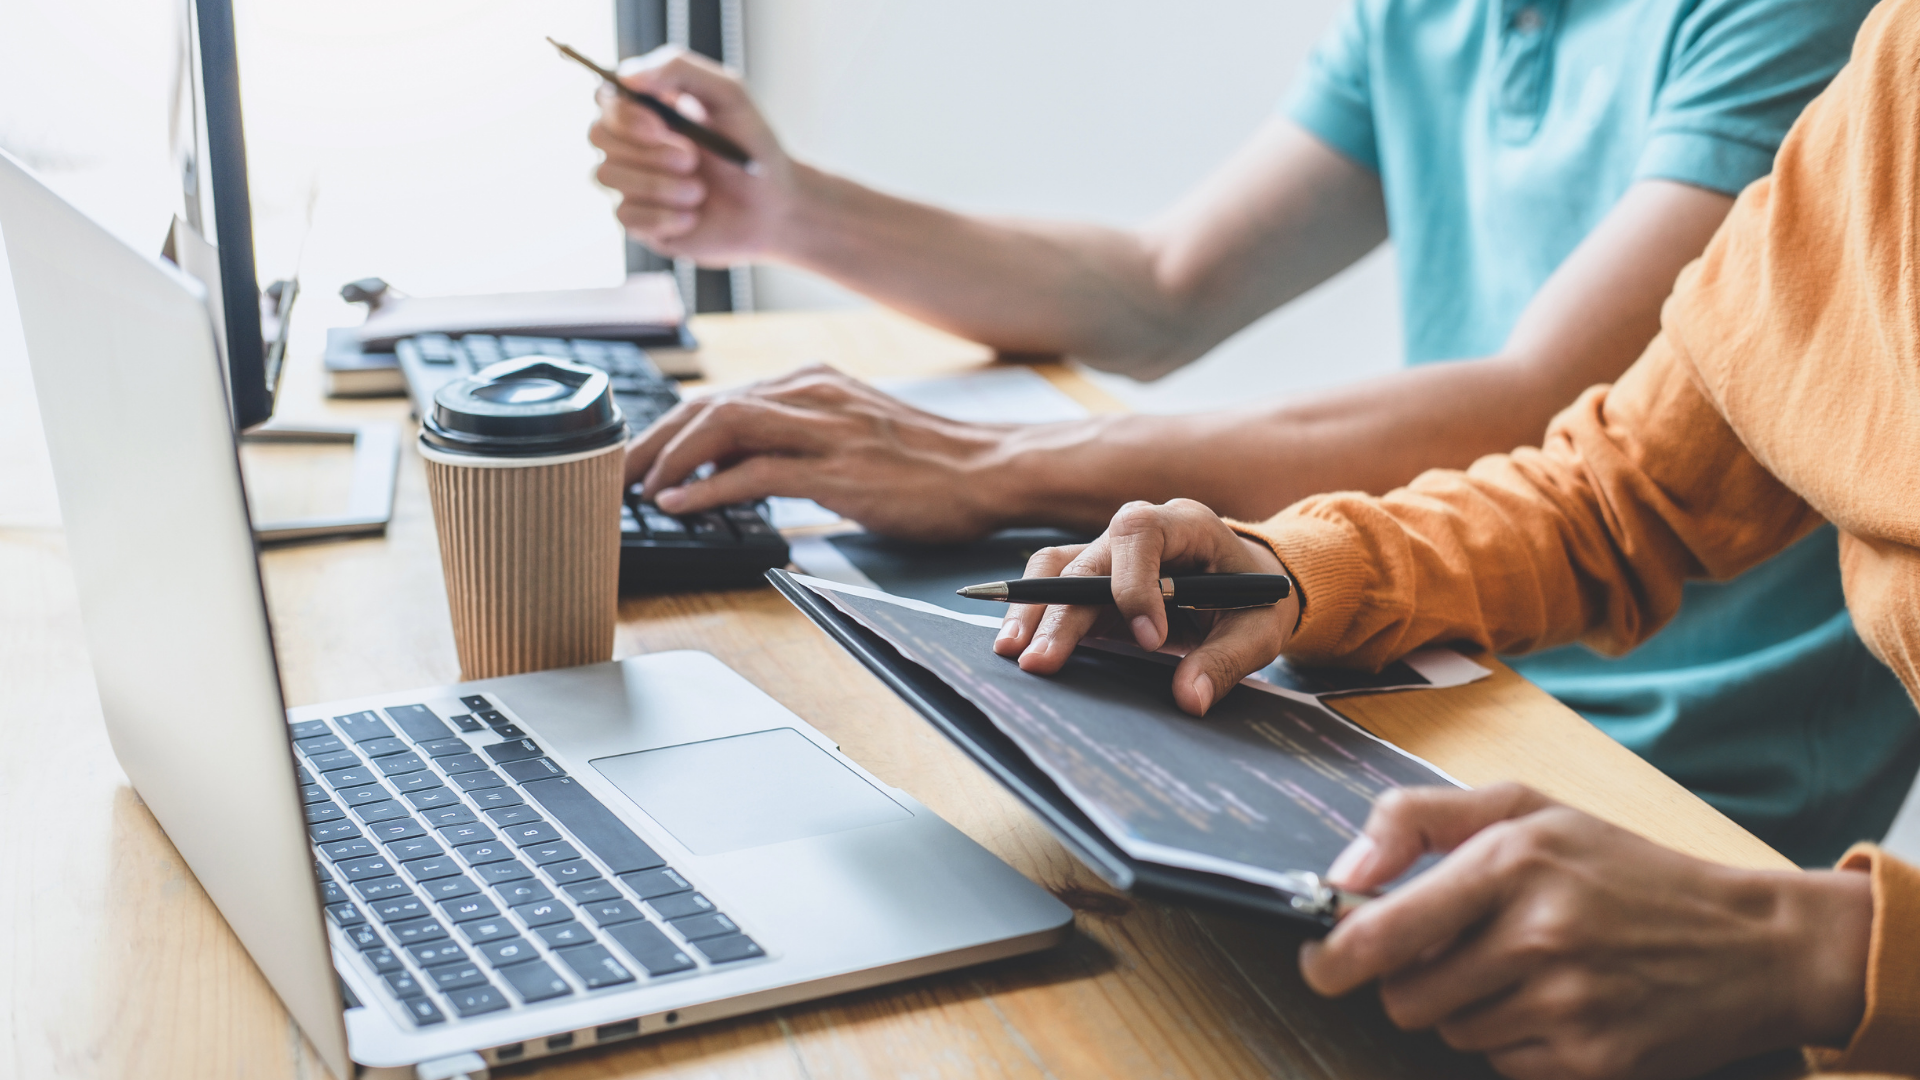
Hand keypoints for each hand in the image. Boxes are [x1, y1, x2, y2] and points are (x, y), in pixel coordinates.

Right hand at [588, 46, 793, 263]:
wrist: (774, 207)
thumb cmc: (752, 147)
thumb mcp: (728, 94)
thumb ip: (679, 68)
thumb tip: (626, 75)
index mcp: (648, 107)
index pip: (605, 98)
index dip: (624, 112)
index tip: (660, 125)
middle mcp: (632, 142)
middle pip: (597, 135)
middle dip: (648, 151)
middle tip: (692, 160)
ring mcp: (631, 182)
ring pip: (606, 175)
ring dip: (658, 184)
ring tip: (700, 189)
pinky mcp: (638, 221)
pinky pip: (625, 216)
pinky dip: (663, 215)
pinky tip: (694, 215)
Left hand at [626, 364, 1017, 541]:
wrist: (991, 470)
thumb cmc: (928, 463)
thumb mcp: (852, 432)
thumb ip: (792, 439)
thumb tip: (727, 466)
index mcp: (813, 383)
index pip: (721, 398)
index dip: (669, 430)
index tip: (638, 460)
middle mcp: (812, 395)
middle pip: (708, 407)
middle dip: (653, 443)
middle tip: (618, 478)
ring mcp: (825, 429)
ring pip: (722, 427)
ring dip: (669, 460)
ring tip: (640, 491)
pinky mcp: (839, 469)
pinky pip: (754, 471)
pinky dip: (708, 488)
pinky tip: (681, 505)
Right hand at [993, 499, 1299, 715]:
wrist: (1249, 586)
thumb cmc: (1257, 599)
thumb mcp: (1259, 630)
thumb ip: (1227, 660)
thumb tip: (1189, 699)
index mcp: (1185, 524)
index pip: (1141, 533)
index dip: (1134, 582)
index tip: (1150, 639)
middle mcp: (1138, 532)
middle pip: (1087, 559)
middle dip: (1062, 612)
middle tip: (1042, 662)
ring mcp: (1109, 555)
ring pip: (1056, 568)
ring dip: (1032, 610)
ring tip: (1011, 652)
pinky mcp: (1093, 581)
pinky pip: (1052, 588)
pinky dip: (1033, 615)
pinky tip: (1017, 646)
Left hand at [1300, 783, 1873, 1079]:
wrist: (1751, 943)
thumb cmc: (1623, 869)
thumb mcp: (1527, 810)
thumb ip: (1418, 820)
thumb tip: (1342, 873)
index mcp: (1511, 861)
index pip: (1384, 932)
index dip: (1334, 956)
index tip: (1319, 960)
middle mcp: (1536, 935)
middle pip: (1405, 996)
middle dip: (1413, 981)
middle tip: (1460, 953)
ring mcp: (1566, 1005)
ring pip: (1451, 1032)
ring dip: (1469, 1009)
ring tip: (1528, 972)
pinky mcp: (1591, 1062)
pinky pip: (1501, 1064)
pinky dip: (1515, 1042)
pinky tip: (1559, 1006)